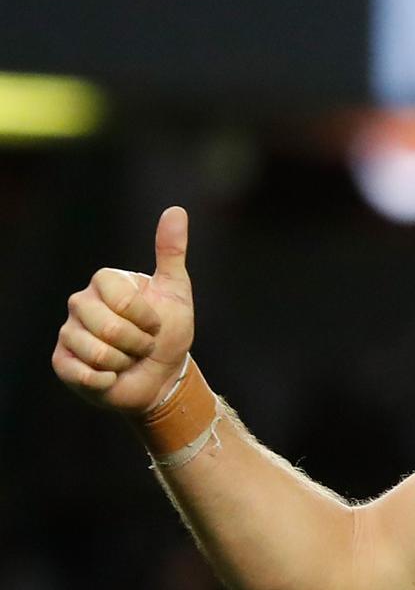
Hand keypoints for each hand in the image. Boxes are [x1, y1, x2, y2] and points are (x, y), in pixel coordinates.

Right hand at [52, 206, 195, 414]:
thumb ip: (172, 252)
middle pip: (110, 328)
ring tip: (129, 359)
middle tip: (143, 344)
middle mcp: (81, 303)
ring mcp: (68, 332)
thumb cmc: (169, 332)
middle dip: (139, 343)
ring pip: (98, 352)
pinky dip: (107, 380)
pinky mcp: (62, 362)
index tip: (156, 323)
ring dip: (125, 362)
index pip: (122, 299)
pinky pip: (83, 373)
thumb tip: (176, 210)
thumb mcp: (176, 291)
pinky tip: (112, 376)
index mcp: (105, 282)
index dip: (146, 318)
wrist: (161, 376)